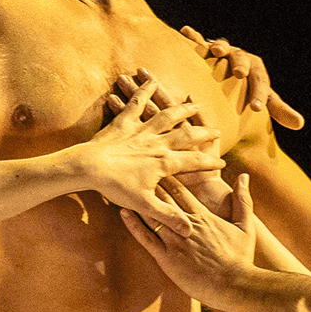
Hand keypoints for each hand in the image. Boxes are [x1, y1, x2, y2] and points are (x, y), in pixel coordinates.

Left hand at [75, 72, 222, 213]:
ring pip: (166, 116)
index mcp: (164, 163)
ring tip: (193, 102)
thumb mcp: (144, 205)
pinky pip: (136, 104)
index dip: (209, 164)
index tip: (222, 165)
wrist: (88, 168)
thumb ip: (168, 216)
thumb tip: (189, 231)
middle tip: (216, 130)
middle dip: (204, 133)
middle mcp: (157, 143)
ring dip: (181, 109)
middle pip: (187, 135)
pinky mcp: (124, 122)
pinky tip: (149, 80)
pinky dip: (143, 91)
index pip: (194, 163)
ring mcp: (141, 131)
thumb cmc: (115, 187)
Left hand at [119, 164, 259, 296]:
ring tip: (124, 185)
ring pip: (152, 215)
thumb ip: (243, 200)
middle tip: (134, 168)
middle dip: (148, 182)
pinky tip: (123, 213)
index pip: (181, 190)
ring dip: (137, 200)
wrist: (235, 285)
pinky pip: (146, 239)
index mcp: (202, 216)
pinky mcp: (167, 259)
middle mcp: (185, 224)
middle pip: (163, 198)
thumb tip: (244, 176)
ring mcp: (175, 241)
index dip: (168, 176)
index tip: (157, 164)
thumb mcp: (245, 225)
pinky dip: (134, 225)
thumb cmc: (241, 258)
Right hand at [179, 23, 303, 128]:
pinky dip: (193, 36)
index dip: (259, 93)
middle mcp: (239, 57)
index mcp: (256, 69)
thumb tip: (300, 124)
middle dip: (241, 64)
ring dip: (220, 46)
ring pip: (223, 47)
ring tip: (215, 50)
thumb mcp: (265, 97)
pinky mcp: (204, 49)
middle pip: (242, 59)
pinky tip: (187, 32)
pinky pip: (199, 41)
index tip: (256, 108)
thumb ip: (279, 109)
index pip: (260, 81)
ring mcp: (222, 52)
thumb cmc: (249, 88)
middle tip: (239, 73)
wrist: (231, 72)